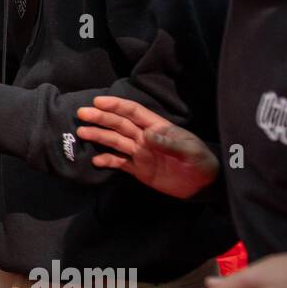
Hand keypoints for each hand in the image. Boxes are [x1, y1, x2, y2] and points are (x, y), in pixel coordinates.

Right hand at [76, 95, 218, 199]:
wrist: (204, 185)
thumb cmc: (201, 162)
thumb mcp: (191, 151)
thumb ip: (170, 143)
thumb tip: (147, 135)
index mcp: (157, 128)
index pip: (134, 113)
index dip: (117, 106)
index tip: (99, 102)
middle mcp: (145, 138)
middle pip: (120, 125)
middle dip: (101, 118)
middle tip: (82, 114)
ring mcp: (140, 153)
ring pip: (115, 141)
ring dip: (99, 136)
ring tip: (82, 132)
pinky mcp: (138, 170)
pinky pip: (119, 163)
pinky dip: (106, 161)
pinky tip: (95, 160)